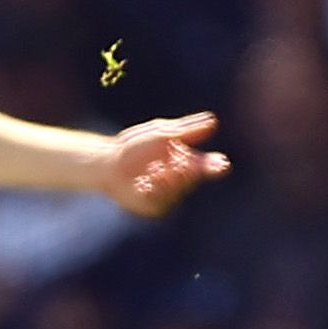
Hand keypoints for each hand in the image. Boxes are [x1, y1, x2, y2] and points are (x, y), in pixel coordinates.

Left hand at [97, 113, 230, 217]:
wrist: (106, 162)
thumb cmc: (134, 146)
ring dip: (168, 180)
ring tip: (155, 169)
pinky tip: (143, 182)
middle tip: (177, 162)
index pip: (208, 166)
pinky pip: (160, 203)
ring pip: (178, 193)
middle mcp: (181, 181)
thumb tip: (212, 121)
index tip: (221, 164)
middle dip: (186, 171)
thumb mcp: (160, 133)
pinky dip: (153, 191)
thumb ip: (185, 130)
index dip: (216, 166)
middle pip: (194, 179)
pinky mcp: (153, 207)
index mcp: (188, 162)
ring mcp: (168, 195)